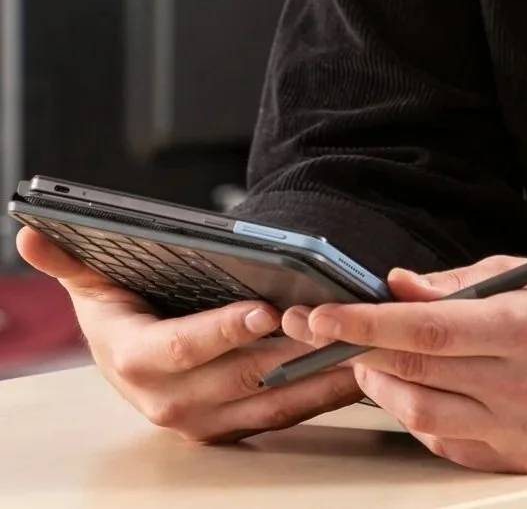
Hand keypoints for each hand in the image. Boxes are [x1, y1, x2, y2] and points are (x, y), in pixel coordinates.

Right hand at [16, 226, 361, 441]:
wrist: (133, 355)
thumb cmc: (124, 306)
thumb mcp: (93, 280)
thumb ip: (68, 259)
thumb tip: (31, 231)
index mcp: (136, 362)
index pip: (183, 348)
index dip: (221, 331)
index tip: (262, 310)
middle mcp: (171, 402)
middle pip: (240, 375)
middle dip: (289, 349)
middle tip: (332, 318)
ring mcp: (207, 420)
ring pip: (274, 400)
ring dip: (320, 374)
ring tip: (362, 342)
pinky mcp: (237, 427)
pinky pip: (289, 413)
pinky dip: (325, 391)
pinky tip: (360, 366)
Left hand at [281, 254, 526, 472]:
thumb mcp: (526, 272)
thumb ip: (457, 281)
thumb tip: (397, 286)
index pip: (426, 327)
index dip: (365, 322)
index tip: (323, 317)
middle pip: (418, 371)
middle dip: (363, 350)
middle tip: (335, 333)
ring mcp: (525, 427)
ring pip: (423, 415)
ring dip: (385, 386)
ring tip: (375, 359)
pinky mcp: (524, 458)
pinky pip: (449, 442)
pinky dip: (421, 415)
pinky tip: (419, 388)